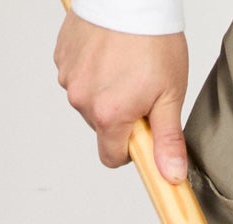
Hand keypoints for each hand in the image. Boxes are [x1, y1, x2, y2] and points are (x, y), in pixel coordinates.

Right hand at [53, 15, 189, 180]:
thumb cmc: (153, 39)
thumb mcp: (169, 95)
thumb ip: (167, 139)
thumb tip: (170, 175)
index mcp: (108, 115)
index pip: (111, 157)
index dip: (129, 149)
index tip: (143, 131)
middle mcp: (82, 99)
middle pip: (101, 127)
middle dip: (119, 116)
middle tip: (140, 88)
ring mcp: (69, 76)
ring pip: (88, 101)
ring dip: (105, 92)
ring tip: (124, 66)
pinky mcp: (62, 56)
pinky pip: (78, 76)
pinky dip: (93, 71)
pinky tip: (109, 54)